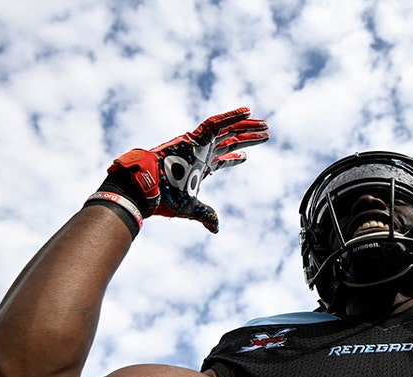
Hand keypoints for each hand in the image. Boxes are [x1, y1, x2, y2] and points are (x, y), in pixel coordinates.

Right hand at [109, 108, 269, 231]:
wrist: (146, 191)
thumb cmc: (163, 199)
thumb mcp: (190, 209)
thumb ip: (205, 215)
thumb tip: (216, 228)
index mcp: (198, 167)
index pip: (220, 158)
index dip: (234, 155)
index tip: (247, 154)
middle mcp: (200, 153)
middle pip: (229, 141)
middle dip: (247, 137)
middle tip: (266, 133)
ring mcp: (197, 144)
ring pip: (227, 130)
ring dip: (246, 126)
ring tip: (264, 125)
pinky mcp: (194, 138)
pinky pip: (215, 123)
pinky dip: (231, 116)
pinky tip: (248, 112)